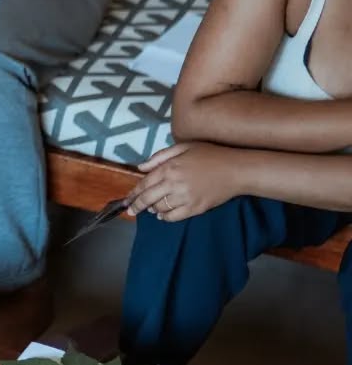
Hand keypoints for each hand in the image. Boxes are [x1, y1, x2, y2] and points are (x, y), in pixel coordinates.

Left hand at [126, 142, 241, 221]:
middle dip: (136, 206)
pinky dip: (165, 217)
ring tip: (151, 209)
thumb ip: (159, 157)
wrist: (236, 169)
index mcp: (169, 168)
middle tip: (131, 211)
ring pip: (159, 208)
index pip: (144, 183)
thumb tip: (140, 168)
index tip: (127, 199)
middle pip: (148, 199)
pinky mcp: (195, 208)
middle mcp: (173, 183)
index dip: (134, 193)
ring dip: (152, 210)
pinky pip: (173, 217)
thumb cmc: (210, 155)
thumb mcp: (183, 148)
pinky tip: (163, 215)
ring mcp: (184, 197)